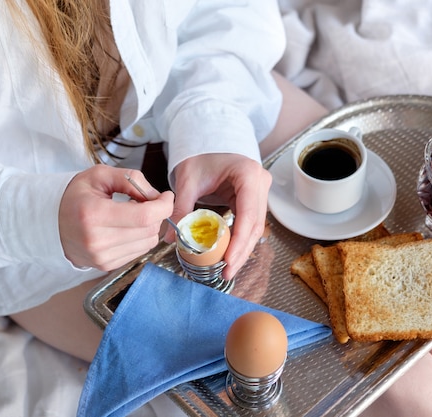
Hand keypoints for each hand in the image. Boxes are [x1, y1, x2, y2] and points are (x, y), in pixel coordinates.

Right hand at [58, 165, 173, 270]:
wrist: (50, 222)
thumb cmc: (76, 196)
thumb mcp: (100, 175)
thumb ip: (131, 180)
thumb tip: (157, 197)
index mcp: (95, 214)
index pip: (144, 216)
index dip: (163, 205)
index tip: (166, 196)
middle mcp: (97, 240)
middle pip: (149, 230)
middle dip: (155, 213)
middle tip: (142, 202)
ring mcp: (101, 257)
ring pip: (147, 243)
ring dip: (148, 227)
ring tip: (131, 214)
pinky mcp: (105, 266)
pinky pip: (138, 252)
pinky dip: (139, 238)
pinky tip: (125, 228)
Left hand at [170, 153, 271, 279]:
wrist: (207, 141)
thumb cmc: (199, 156)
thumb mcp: (188, 181)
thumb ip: (181, 208)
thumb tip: (171, 237)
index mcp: (248, 175)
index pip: (247, 214)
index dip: (239, 241)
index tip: (228, 261)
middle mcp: (260, 183)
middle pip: (255, 225)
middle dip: (241, 252)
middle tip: (227, 273)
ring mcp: (260, 192)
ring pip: (255, 228)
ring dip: (241, 250)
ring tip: (227, 269)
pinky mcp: (253, 200)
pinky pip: (249, 224)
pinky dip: (239, 241)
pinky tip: (228, 255)